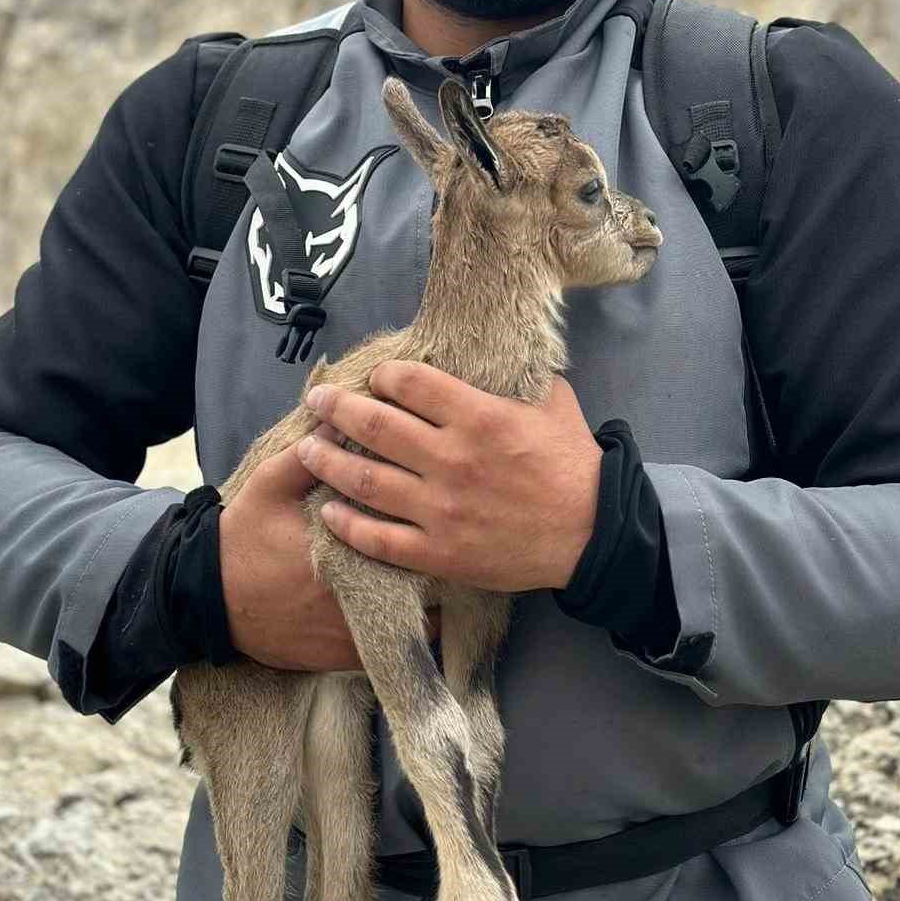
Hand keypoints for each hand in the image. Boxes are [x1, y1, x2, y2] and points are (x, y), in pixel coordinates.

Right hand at [219, 441, 440, 669]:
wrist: (208, 597)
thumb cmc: (245, 535)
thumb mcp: (270, 485)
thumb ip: (307, 455)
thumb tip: (341, 422)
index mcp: (340, 550)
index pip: (409, 542)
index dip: (434, 532)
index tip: (446, 517)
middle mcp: (352, 597)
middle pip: (422, 586)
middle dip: (441, 570)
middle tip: (451, 546)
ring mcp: (350, 634)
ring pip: (415, 624)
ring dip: (431, 605)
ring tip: (443, 581)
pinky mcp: (344, 659)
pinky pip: (394, 649)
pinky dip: (407, 632)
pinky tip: (416, 612)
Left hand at [295, 363, 601, 591]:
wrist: (592, 533)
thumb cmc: (572, 462)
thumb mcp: (551, 401)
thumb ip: (511, 377)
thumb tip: (488, 348)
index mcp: (478, 416)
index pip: (408, 383)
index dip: (382, 375)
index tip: (375, 377)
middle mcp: (451, 459)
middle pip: (374, 426)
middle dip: (336, 408)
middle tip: (317, 401)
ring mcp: (441, 509)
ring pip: (365, 480)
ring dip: (327, 461)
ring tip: (307, 448)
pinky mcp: (439, 552)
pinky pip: (379, 538)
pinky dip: (347, 524)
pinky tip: (328, 511)